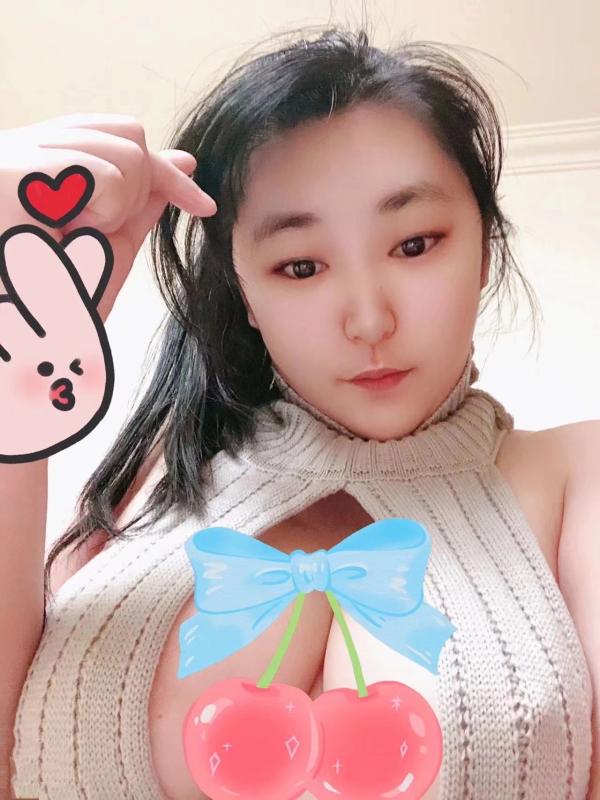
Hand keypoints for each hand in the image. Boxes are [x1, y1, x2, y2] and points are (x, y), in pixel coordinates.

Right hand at [0, 111, 216, 320]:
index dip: (161, 166)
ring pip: (128, 154)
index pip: (113, 131)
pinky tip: (71, 234)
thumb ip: (139, 198)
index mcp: (35, 157)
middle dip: (143, 189)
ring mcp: (13, 153)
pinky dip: (106, 215)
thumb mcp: (109, 242)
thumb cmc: (58, 303)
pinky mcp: (16, 170)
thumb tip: (183, 161)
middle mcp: (17, 144)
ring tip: (74, 237)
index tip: (201, 205)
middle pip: (128, 134)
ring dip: (119, 210)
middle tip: (101, 234)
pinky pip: (109, 176)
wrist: (33, 347)